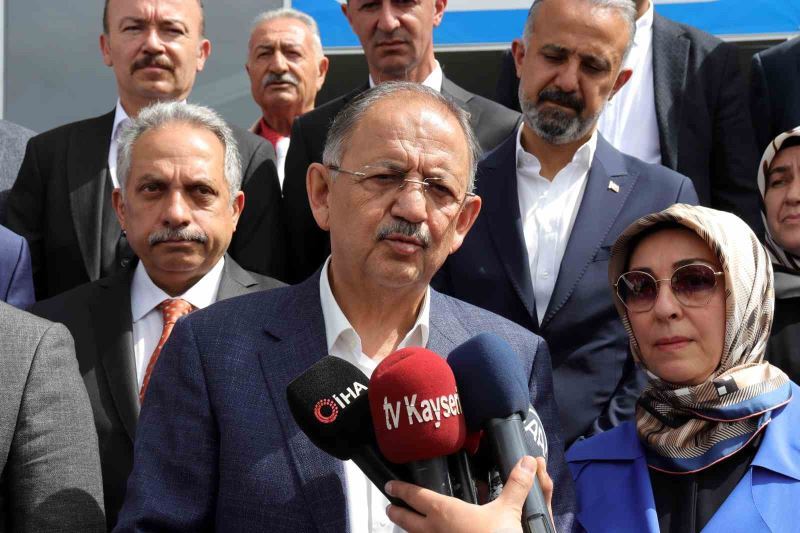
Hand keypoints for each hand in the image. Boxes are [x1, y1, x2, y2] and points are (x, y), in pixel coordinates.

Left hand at [385, 456, 552, 532]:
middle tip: (390, 506)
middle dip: (397, 512)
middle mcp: (435, 531)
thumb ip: (516, 485)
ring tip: (407, 525)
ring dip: (409, 529)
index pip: (416, 497)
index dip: (402, 490)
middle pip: (407, 520)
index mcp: (445, 512)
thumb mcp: (508, 510)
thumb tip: (526, 462)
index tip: (391, 485)